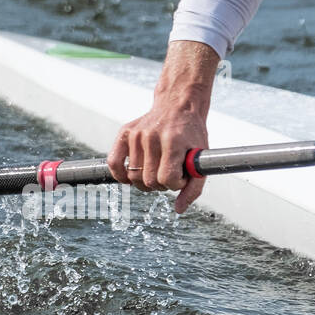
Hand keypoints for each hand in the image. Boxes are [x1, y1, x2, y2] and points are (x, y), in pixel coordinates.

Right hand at [108, 41, 216, 212]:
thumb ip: (194, 187)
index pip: (168, 179)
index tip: (181, 176)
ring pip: (133, 177)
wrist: (179, 104)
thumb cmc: (192, 135)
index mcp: (173, 141)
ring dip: (146, 180)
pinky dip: (120, 175)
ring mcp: (137, 134)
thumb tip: (178, 210)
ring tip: (156, 170)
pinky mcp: (125, 133)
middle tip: (169, 173)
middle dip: (162, 183)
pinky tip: (131, 176)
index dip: (176, 184)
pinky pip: (114, 163)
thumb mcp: (200, 158)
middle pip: (150, 181)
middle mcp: (152, 136)